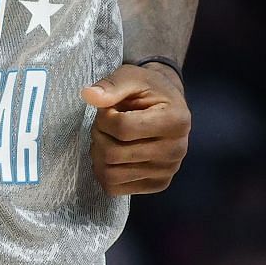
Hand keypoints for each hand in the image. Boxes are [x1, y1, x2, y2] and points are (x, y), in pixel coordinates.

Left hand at [81, 62, 190, 195]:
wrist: (167, 107)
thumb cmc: (148, 90)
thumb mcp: (131, 76)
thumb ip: (111, 85)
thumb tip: (88, 95)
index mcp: (176, 121)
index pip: (123, 129)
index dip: (104, 118)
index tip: (108, 109)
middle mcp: (177, 151)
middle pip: (114, 154)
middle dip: (99, 135)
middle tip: (104, 124)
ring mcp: (167, 171)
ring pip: (111, 174)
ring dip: (98, 154)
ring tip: (107, 138)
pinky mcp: (157, 185)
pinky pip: (114, 188)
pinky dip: (104, 171)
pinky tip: (111, 154)